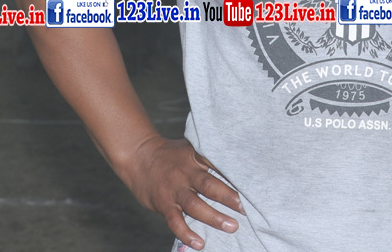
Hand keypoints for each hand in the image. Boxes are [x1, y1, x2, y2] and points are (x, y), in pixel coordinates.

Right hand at [120, 136, 242, 249]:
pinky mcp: (163, 204)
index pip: (218, 165)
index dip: (234, 175)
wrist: (138, 156)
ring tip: (232, 226)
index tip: (252, 184)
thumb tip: (238, 165)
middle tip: (246, 208)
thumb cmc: (170, 155)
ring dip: (214, 217)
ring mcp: (174, 189)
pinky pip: (175, 221)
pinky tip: (199, 243)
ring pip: (195, 205)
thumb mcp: (190, 149)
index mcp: (196, 157)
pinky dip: (186, 233)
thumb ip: (209, 157)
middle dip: (229, 197)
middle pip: (209, 185)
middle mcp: (186, 173)